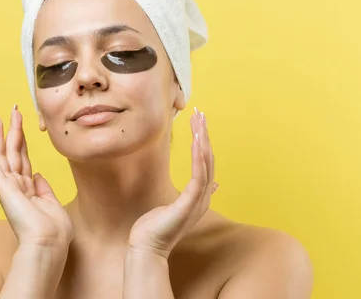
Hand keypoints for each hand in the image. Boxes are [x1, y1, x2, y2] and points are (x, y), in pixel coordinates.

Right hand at [0, 105, 73, 249]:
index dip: (22, 141)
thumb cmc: (54, 232)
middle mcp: (16, 186)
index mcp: (29, 190)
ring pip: (2, 154)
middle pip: (12, 152)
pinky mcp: (3, 188)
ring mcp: (8, 187)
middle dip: (11, 131)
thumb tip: (37, 175)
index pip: (23, 159)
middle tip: (10, 111)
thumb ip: (43, 189)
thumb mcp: (52, 205)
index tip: (20, 124)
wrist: (48, 244)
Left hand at [128, 108, 216, 258]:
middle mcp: (202, 197)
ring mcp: (197, 200)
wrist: (147, 247)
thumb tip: (213, 184)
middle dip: (204, 135)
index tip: (199, 122)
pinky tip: (197, 141)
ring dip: (203, 140)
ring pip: (206, 164)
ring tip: (199, 121)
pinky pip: (198, 176)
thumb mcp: (177, 205)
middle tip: (200, 114)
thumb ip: (194, 193)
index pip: (206, 163)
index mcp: (200, 195)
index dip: (204, 142)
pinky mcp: (189, 204)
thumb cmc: (156, 227)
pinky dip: (199, 158)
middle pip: (209, 159)